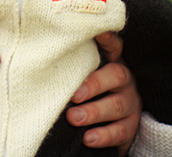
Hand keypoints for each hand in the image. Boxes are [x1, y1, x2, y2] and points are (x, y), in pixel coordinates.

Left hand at [66, 32, 141, 155]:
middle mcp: (125, 81)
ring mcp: (130, 103)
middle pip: (116, 75)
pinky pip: (120, 131)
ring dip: (94, 112)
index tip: (99, 33)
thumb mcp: (86, 73)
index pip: (114, 47)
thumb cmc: (90, 90)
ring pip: (116, 105)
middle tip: (74, 95)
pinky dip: (104, 135)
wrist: (111, 122)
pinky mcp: (130, 126)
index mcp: (114, 62)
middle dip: (94, 84)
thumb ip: (74, 63)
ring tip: (74, 118)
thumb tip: (41, 50)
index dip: (108, 39)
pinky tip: (88, 138)